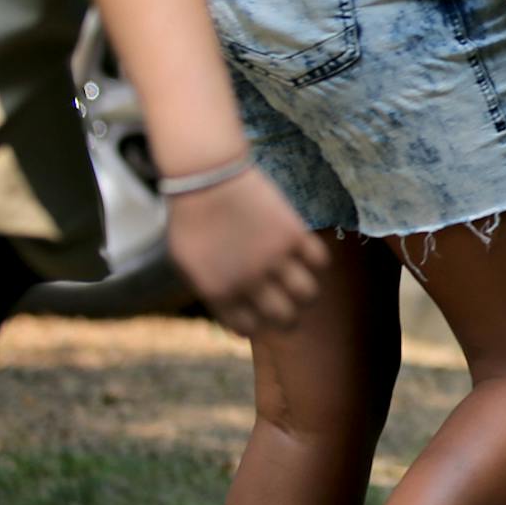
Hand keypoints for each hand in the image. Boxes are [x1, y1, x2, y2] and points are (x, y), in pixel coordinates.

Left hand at [165, 168, 327, 337]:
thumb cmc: (191, 218)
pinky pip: (320, 261)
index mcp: (220, 293)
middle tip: (290, 308)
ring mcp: (274, 258)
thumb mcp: (185, 263)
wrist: (205, 176)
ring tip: (301, 285)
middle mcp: (249, 282)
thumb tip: (229, 312)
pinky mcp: (292, 234)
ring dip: (306, 294)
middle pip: (285, 318)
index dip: (257, 324)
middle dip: (289, 318)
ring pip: (308, 294)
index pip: (248, 328)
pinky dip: (317, 262)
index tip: (261, 315)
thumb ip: (208, 290)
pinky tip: (306, 255)